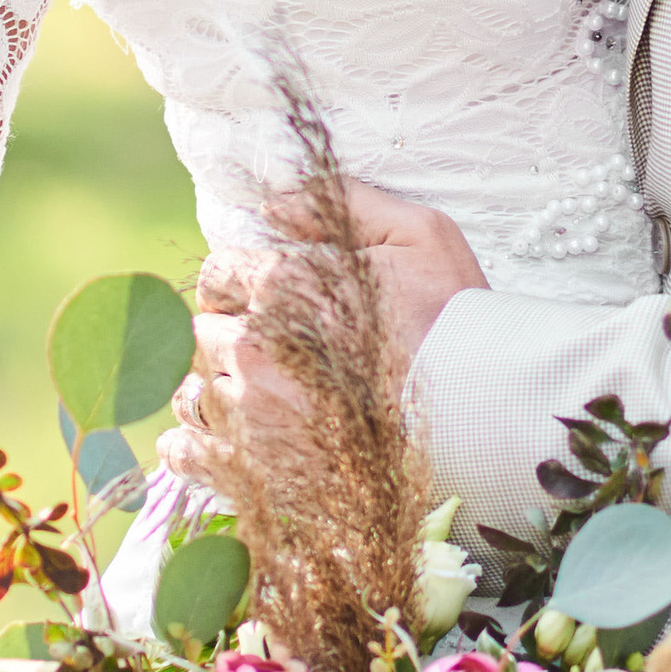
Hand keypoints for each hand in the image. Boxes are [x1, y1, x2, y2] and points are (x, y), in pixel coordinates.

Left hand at [156, 185, 487, 485]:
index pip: (217, 274)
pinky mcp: (256, 471)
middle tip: (272, 349)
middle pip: (204, 331)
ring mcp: (253, 414)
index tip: (259, 297)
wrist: (481, 416)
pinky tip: (214, 442)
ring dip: (216, 388)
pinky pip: (189, 454)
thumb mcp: (418, 234)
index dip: (237, 282)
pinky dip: (191, 446)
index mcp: (284, 285)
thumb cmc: (454, 320)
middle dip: (232, 334)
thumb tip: (274, 201)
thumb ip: (342, 205)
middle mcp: (255, 348)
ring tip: (254, 397)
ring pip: (194, 391)